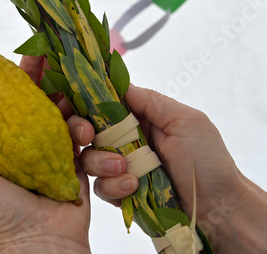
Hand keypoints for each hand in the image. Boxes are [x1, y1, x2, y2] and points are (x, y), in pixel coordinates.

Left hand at [0, 56, 90, 253]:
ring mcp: (51, 155)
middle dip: (46, 81)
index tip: (21, 56)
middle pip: (35, 104)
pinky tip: (88, 135)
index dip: (10, 80)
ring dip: (72, 109)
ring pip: (64, 117)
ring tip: (77, 115)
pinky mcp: (76, 165)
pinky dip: (89, 133)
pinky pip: (85, 139)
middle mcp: (22, 147)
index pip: (2, 104)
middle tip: (54, 59)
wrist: (42, 250)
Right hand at [81, 84, 266, 253]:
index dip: (85, 104)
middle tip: (89, 137)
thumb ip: (152, 101)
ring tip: (125, 169)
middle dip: (81, 131)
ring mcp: (120, 167)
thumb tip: (119, 84)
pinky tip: (132, 187)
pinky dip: (112, 186)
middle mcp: (125, 140)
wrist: (218, 207)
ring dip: (101, 162)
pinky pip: (100, 187)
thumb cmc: (207, 160)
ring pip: (89, 159)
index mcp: (139, 118)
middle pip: (86, 130)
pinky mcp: (120, 191)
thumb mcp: (185, 121)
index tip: (74, 106)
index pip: (103, 105)